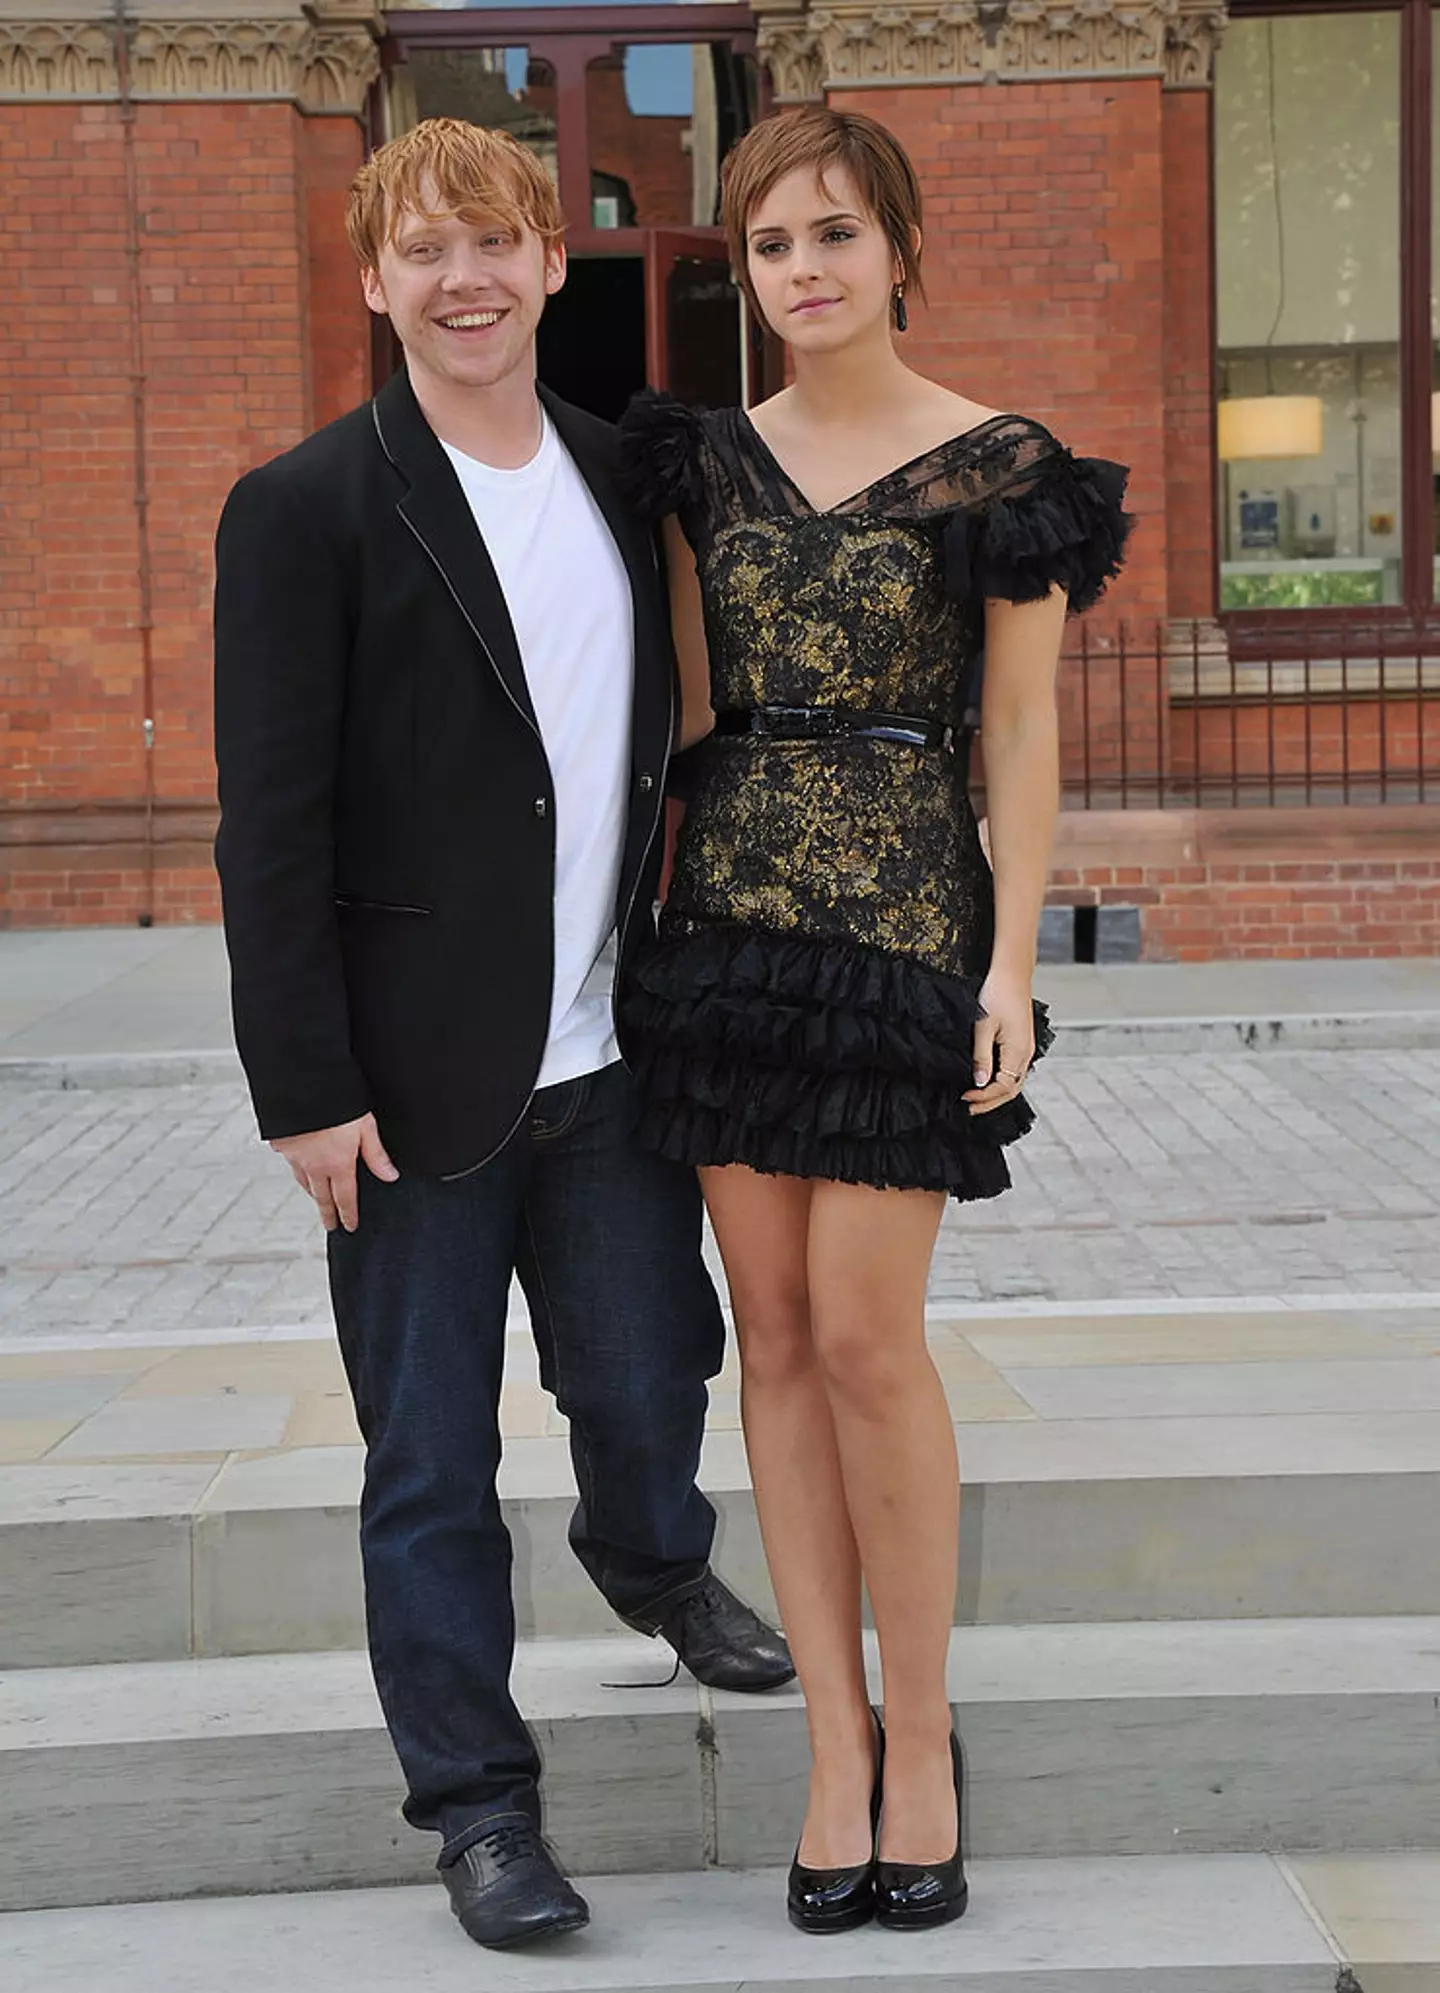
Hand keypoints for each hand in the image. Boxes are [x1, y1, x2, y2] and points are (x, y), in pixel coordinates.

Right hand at [271, 1113, 397, 1231]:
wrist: (302, 1085)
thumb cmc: (337, 1102)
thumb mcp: (365, 1127)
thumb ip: (376, 1154)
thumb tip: (390, 1176)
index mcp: (337, 1164)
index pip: (345, 1198)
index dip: (348, 1215)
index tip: (350, 1227)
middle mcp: (314, 1165)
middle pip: (322, 1197)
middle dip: (328, 1213)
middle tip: (331, 1226)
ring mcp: (295, 1156)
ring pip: (304, 1182)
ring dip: (312, 1194)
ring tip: (318, 1200)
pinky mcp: (281, 1143)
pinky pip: (290, 1163)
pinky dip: (297, 1170)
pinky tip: (300, 1168)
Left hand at [964, 970, 1035, 1115]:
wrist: (1011, 974)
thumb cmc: (996, 994)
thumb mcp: (983, 1026)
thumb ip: (981, 1057)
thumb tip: (979, 1083)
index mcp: (1018, 1052)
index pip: (1003, 1087)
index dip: (983, 1097)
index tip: (964, 1097)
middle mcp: (1026, 1054)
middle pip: (1011, 1090)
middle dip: (990, 1102)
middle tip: (969, 1108)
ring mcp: (1026, 1049)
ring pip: (1014, 1082)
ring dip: (995, 1094)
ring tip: (976, 1099)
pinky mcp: (1021, 1044)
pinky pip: (1014, 1071)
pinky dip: (1001, 1082)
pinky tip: (987, 1081)